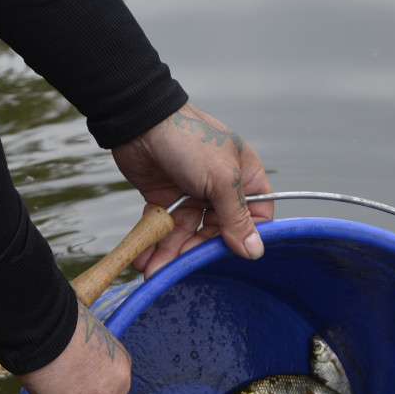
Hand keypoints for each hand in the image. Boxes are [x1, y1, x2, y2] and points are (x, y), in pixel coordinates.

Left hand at [110, 102, 273, 276]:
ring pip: (187, 235)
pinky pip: (163, 229)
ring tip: (154, 272)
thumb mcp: (222, 177)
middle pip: (217, 233)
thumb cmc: (189, 139)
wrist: (138, 121)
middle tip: (183, 268)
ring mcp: (191, 195)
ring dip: (171, 255)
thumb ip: (237, 216)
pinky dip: (153, 244)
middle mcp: (220, 189)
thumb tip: (254, 250)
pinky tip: (143, 259)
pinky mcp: (165, 200)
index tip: (229, 255)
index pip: (256, 218)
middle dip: (198, 252)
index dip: (244, 238)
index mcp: (244, 178)